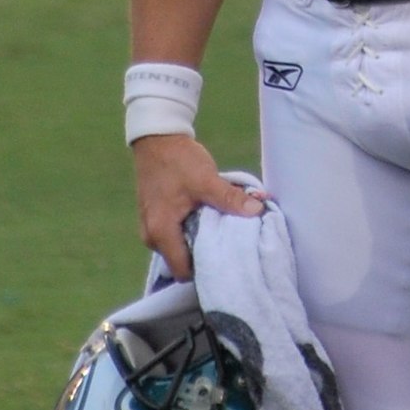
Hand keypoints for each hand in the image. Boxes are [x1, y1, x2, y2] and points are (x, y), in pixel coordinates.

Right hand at [131, 134, 264, 278]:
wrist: (157, 138)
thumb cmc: (178, 159)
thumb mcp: (207, 180)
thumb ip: (231, 198)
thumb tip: (258, 211)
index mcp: (161, 233)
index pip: (183, 271)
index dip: (206, 269)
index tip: (228, 259)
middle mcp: (152, 237)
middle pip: (183, 262)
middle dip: (206, 254)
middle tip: (229, 243)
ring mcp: (151, 228)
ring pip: (181, 248)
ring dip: (200, 240)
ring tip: (220, 228)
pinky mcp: (156, 219)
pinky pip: (177, 235)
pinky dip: (193, 230)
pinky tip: (208, 218)